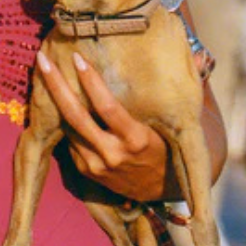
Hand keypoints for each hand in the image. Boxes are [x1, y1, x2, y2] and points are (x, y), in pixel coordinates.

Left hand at [37, 49, 171, 200]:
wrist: (161, 190)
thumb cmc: (169, 145)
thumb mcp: (173, 125)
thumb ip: (176, 93)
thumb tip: (203, 56)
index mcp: (137, 140)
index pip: (107, 107)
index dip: (91, 82)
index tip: (77, 58)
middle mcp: (113, 154)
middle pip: (76, 116)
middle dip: (56, 85)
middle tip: (42, 59)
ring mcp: (96, 165)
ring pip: (68, 128)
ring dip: (53, 99)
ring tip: (43, 70)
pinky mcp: (86, 171)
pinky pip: (70, 140)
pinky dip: (63, 119)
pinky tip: (55, 97)